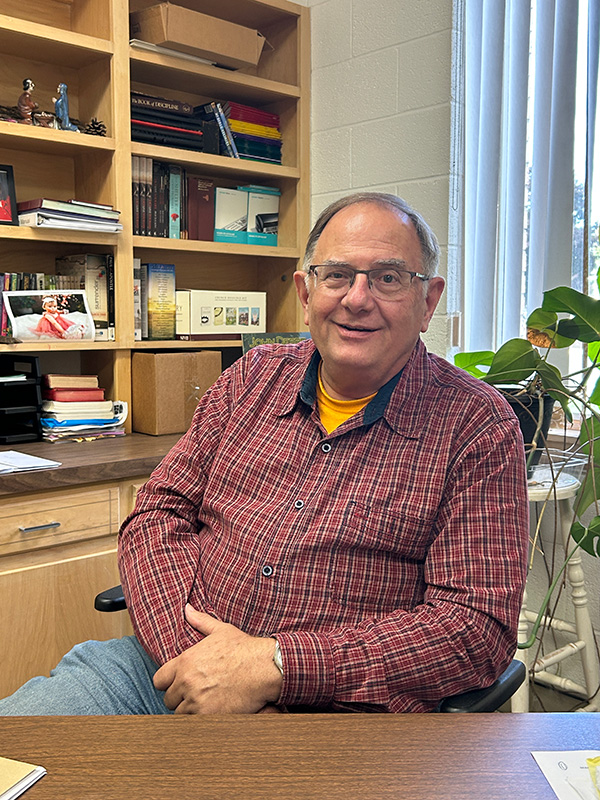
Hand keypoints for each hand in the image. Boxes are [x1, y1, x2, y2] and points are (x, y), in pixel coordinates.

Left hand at [153, 604, 282, 713]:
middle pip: (169, 699)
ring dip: (191, 710)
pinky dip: (202, 720)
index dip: (168, 683)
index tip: (179, 683)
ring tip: (205, 703)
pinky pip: (195, 724)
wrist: (264, 667)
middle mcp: (186, 682)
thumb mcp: (220, 630)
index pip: (159, 680)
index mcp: (185, 661)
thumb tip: (187, 609)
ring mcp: (196, 701)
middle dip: (180, 698)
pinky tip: (213, 711)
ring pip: (181, 714)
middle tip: (196, 694)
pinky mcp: (209, 716)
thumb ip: (200, 621)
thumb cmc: (243, 648)